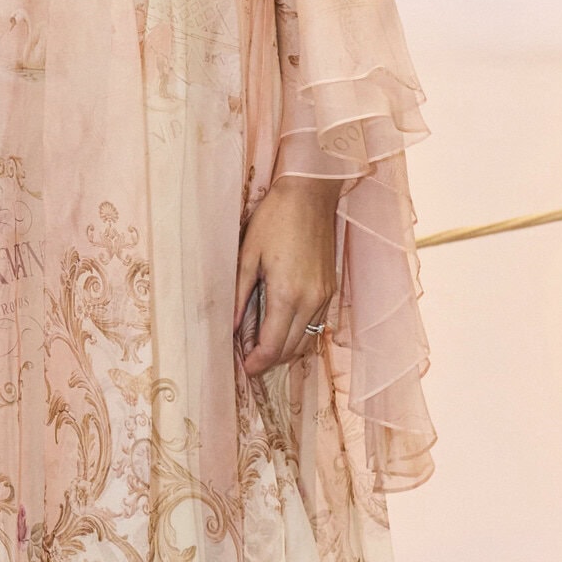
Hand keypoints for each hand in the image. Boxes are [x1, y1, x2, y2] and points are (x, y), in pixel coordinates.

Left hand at [234, 177, 339, 375]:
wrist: (310, 194)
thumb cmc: (274, 219)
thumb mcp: (247, 256)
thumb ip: (239, 297)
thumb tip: (231, 329)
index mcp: (288, 294)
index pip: (273, 346)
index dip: (256, 363)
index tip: (242, 368)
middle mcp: (311, 300)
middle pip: (290, 349)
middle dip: (268, 360)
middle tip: (246, 359)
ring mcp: (325, 295)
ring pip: (306, 340)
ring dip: (284, 350)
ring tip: (260, 346)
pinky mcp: (330, 288)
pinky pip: (316, 324)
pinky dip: (298, 334)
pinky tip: (280, 327)